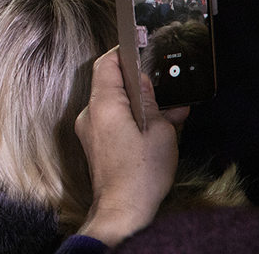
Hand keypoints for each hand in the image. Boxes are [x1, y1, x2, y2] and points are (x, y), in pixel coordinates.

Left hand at [74, 48, 187, 246]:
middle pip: (109, 83)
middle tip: (163, 84)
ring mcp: (89, 130)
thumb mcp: (160, 132)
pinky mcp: (94, 144)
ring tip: (170, 111)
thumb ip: (152, 102)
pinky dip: (131, 119)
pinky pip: (111, 121)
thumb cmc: (141, 174)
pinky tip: (157, 128)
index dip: (122, 52)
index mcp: (103, 105)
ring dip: (138, 103)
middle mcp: (89, 114)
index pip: (106, 64)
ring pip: (113, 104)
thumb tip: (146, 83)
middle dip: (137, 82)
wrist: (122, 211)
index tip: (139, 46)